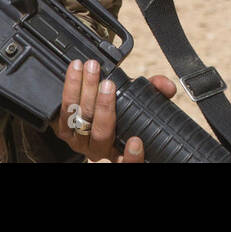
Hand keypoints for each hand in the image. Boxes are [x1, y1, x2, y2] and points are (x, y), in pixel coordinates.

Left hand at [56, 59, 176, 161]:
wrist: (87, 113)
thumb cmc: (118, 109)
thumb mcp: (138, 101)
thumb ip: (154, 92)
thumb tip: (167, 87)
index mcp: (120, 150)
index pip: (128, 163)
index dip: (132, 157)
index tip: (136, 141)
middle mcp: (100, 150)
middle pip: (102, 134)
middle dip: (104, 107)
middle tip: (108, 84)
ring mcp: (80, 141)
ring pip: (82, 119)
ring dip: (86, 91)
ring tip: (92, 68)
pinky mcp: (63, 129)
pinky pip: (65, 109)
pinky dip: (71, 87)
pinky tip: (76, 70)